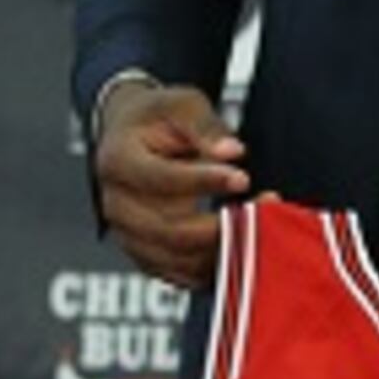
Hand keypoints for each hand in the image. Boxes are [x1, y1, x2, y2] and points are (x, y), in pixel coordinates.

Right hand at [94, 81, 249, 288]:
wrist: (130, 137)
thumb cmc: (159, 118)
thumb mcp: (182, 105)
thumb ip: (206, 127)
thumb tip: (232, 151)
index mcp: (118, 160)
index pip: (161, 179)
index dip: (203, 181)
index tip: (243, 178)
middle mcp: (115, 204)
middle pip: (168, 229)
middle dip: (220, 225)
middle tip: (263, 210)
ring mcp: (127, 234)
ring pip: (176, 257)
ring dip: (222, 248)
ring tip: (260, 227)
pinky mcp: (144, 254)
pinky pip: (179, 273)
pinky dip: (213, 266)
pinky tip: (244, 247)